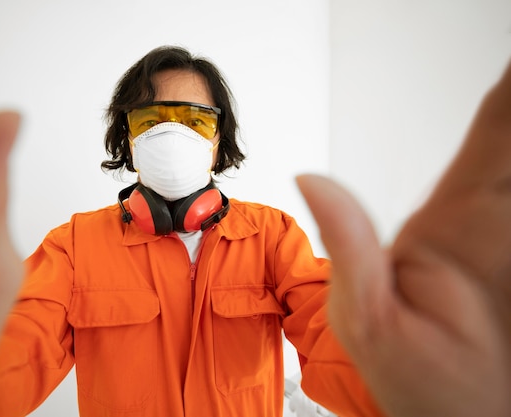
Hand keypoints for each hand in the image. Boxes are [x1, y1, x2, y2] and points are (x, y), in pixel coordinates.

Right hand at [297, 58, 510, 416]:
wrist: (463, 411)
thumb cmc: (423, 375)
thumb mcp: (365, 322)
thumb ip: (345, 244)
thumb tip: (311, 178)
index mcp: (456, 228)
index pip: (494, 130)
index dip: (502, 93)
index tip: (501, 65)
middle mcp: (487, 217)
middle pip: (509, 129)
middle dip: (507, 95)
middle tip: (504, 64)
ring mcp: (499, 224)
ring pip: (510, 150)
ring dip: (506, 114)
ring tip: (505, 79)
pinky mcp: (496, 234)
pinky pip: (505, 177)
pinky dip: (502, 138)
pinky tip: (502, 117)